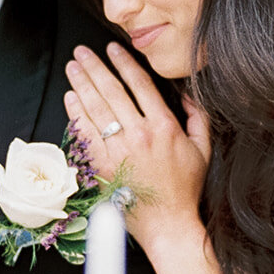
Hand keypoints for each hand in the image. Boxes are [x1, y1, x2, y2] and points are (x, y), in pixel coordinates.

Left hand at [64, 43, 206, 246]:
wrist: (167, 224)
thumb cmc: (185, 189)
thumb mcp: (203, 149)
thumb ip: (198, 117)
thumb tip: (188, 93)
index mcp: (164, 127)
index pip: (139, 84)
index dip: (124, 63)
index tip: (112, 49)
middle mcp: (138, 135)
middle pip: (111, 91)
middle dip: (95, 67)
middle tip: (82, 52)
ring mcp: (118, 151)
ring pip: (95, 109)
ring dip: (81, 85)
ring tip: (73, 67)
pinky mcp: (102, 167)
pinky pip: (84, 133)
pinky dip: (75, 114)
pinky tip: (70, 98)